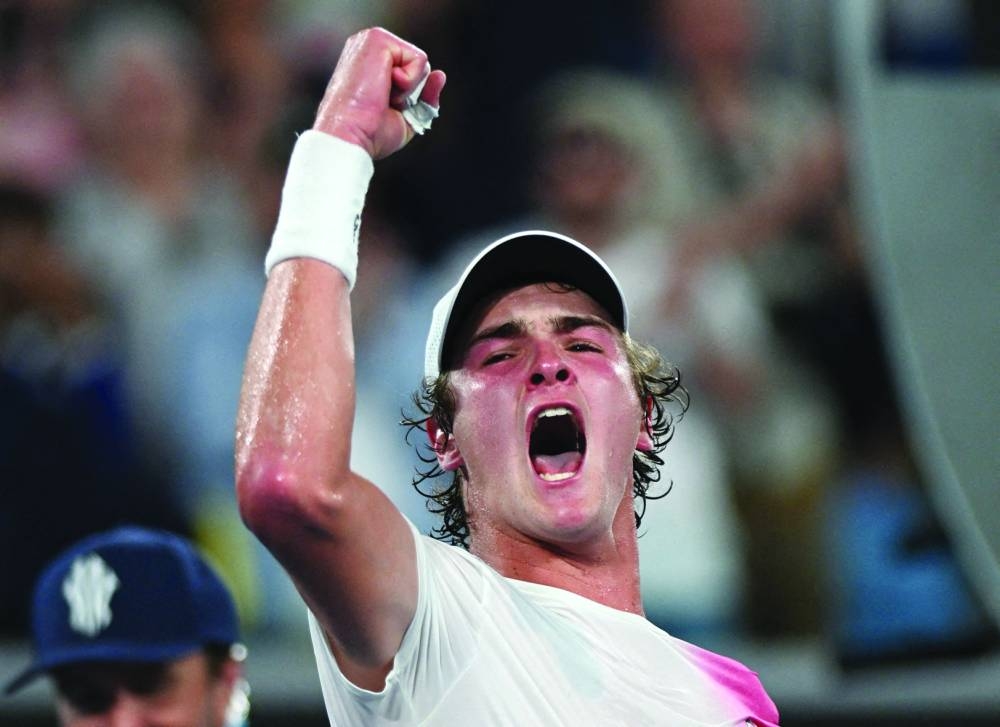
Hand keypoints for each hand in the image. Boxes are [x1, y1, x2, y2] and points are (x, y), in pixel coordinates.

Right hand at [312, 27, 445, 158]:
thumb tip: (441, 74)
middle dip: (411, 94)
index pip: (411, 72)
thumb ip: (425, 97)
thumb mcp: (407, 117)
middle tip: (383, 105)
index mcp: (371, 61)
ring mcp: (372, 39)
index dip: (410, 97)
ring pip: (421, 63)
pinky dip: (409, 83)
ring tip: (381, 96)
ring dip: (409, 90)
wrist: (350, 136)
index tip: (383, 110)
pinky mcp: (378, 39)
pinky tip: (385, 88)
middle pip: (419, 67)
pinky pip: (420, 60)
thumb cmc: (371, 133)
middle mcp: (369, 45)